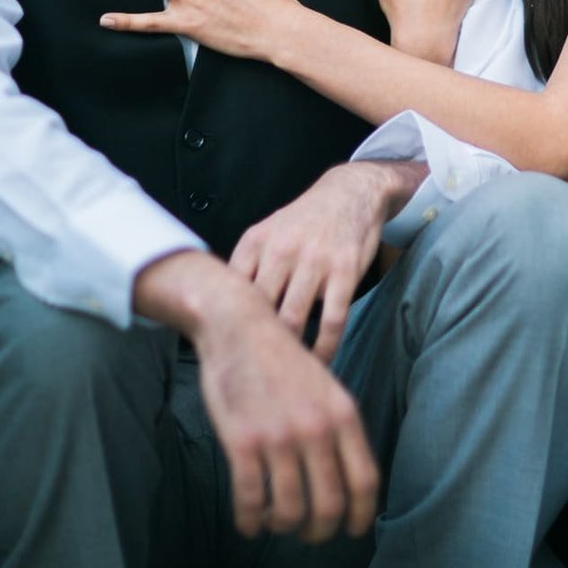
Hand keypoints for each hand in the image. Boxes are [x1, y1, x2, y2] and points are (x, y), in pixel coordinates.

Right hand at [134, 250, 378, 542]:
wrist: (240, 325)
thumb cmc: (283, 360)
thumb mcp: (326, 387)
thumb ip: (340, 429)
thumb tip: (352, 482)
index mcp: (344, 414)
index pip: (365, 482)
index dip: (360, 516)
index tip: (351, 531)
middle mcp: (317, 429)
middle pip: (329, 507)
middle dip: (318, 531)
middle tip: (306, 533)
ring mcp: (279, 436)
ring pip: (289, 512)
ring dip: (282, 527)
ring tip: (274, 522)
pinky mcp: (243, 441)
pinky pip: (250, 501)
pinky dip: (250, 522)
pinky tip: (248, 523)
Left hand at [231, 162, 423, 361]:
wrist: (350, 192)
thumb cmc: (303, 221)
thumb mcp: (266, 233)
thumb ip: (244, 268)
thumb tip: (218, 312)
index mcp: (254, 243)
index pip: (229, 293)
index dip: (223, 325)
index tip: (223, 352)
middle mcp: (280, 251)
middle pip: (258, 311)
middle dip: (253, 344)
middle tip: (251, 374)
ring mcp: (313, 261)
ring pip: (292, 320)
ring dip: (288, 352)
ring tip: (282, 375)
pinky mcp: (343, 271)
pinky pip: (331, 320)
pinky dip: (324, 348)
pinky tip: (319, 362)